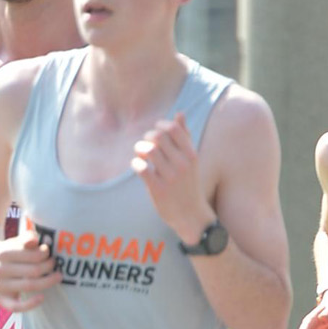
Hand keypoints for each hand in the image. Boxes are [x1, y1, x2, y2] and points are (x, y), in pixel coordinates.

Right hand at [0, 225, 59, 310]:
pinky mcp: (1, 300)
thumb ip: (27, 238)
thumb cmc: (10, 253)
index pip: (31, 255)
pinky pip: (16, 307)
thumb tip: (35, 240)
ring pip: (29, 286)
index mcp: (3, 254)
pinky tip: (42, 297)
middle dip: (48, 267)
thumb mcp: (16, 242)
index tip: (48, 252)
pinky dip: (30, 304)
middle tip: (55, 264)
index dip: (44, 254)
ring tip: (57, 276)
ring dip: (47, 282)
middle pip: (33, 271)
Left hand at [132, 112, 213, 245]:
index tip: (157, 133)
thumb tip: (180, 113)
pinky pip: (141, 167)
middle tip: (147, 145)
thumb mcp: (191, 160)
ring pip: (148, 150)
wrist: (191, 215)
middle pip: (158, 136)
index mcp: (191, 155)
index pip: (173, 128)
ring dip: (139, 149)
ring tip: (141, 155)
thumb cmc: (188, 184)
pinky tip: (139, 167)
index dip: (160, 125)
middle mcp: (182, 164)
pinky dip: (136, 163)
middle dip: (148, 137)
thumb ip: (185, 136)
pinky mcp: (158, 190)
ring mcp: (170, 177)